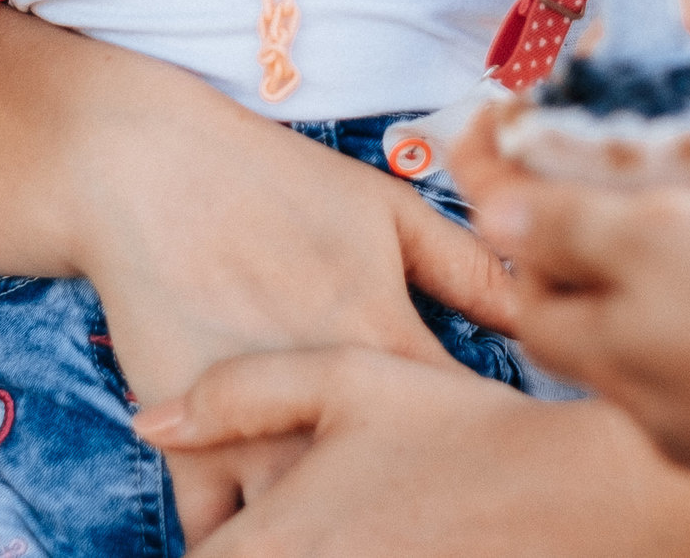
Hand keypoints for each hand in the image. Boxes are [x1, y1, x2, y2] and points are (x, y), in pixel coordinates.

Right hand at [51, 59, 519, 541]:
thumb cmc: (273, 181)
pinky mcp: (188, 445)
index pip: (467, 429)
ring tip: (366, 541)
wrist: (146, 169)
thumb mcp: (385, 208)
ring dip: (341, 540)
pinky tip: (279, 544)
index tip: (506, 467)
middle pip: (395, 499)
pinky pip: (220, 537)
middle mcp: (324, 399)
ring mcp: (253, 430)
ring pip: (311, 531)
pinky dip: (247, 550)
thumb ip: (466, 268)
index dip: (491, 454)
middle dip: (423, 521)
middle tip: (445, 522)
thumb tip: (544, 310)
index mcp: (384, 339)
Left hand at [135, 346, 689, 555]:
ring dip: (295, 551)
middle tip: (279, 516)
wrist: (584, 498)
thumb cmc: (465, 429)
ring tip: (335, 521)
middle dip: (244, 542)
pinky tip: (381, 533)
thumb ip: (241, 392)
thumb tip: (149, 420)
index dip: (204, 537)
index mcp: (277, 542)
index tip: (222, 521)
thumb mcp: (349, 377)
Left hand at [454, 132, 689, 506]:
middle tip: (639, 229)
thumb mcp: (654, 234)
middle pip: (597, 340)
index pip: (532, 305)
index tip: (550, 204)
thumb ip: (570, 227)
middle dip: (605, 284)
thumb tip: (495, 214)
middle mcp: (646, 407)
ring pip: (667, 369)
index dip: (534, 249)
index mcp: (605, 350)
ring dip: (676, 318)